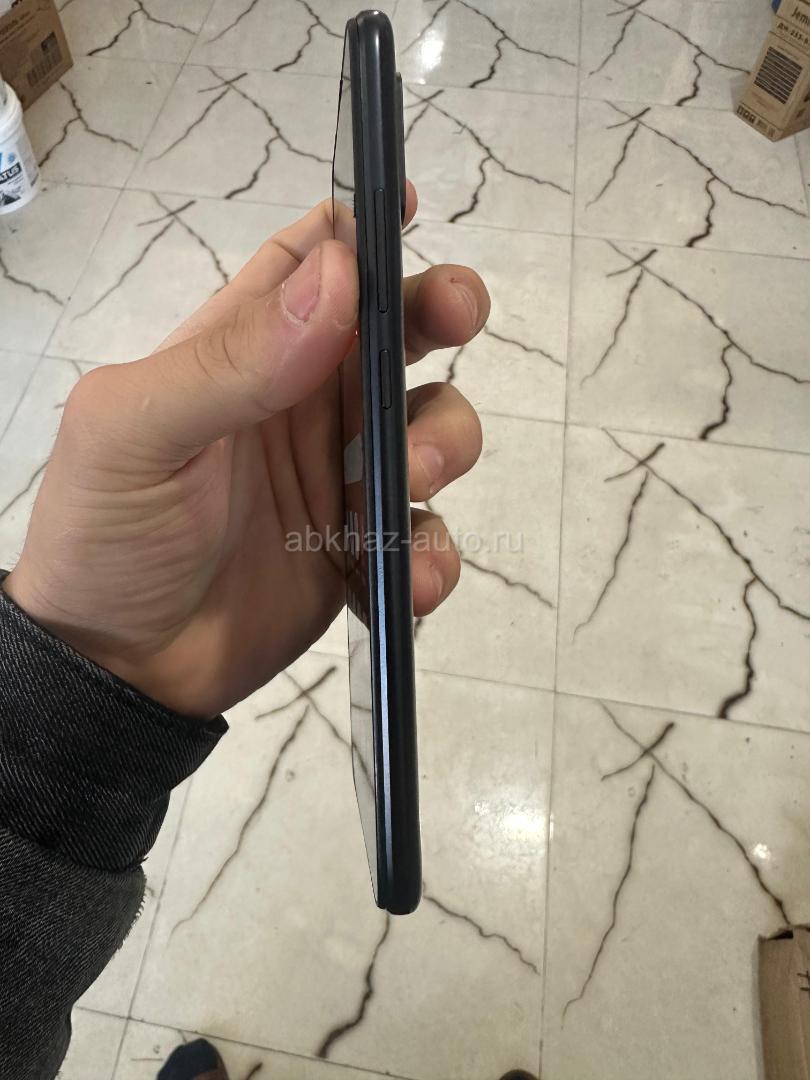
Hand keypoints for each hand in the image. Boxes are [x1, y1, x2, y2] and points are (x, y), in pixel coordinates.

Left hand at [3, 189, 487, 716]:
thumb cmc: (107, 535)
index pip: (311, 264)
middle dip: (439, 313)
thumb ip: (233, 359)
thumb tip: (340, 274)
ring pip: (432, 429)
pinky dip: (433, 552)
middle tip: (458, 316)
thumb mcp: (136, 433)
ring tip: (404, 481)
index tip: (411, 211)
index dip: (363, 229)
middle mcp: (304, 402)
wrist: (122, 669)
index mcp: (244, 352)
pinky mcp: (364, 549)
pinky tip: (406, 578)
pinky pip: (425, 534)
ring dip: (442, 444)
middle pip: (397, 333)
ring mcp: (341, 476)